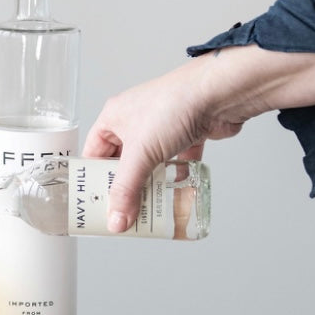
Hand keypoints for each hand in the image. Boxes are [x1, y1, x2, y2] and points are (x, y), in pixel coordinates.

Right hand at [83, 46, 314, 231]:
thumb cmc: (173, 106)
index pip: (94, 155)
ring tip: (148, 211)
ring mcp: (161, 129)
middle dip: (124, 189)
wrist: (220, 93)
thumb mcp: (140, 153)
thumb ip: (126, 190)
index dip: (94, 181)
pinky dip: (176, 178)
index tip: (95, 205)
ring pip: (150, 166)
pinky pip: (175, 163)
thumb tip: (116, 221)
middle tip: (122, 215)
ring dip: (150, 186)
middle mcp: (135, 123)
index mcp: (113, 118)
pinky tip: (176, 194)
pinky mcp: (186, 135)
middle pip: (122, 164)